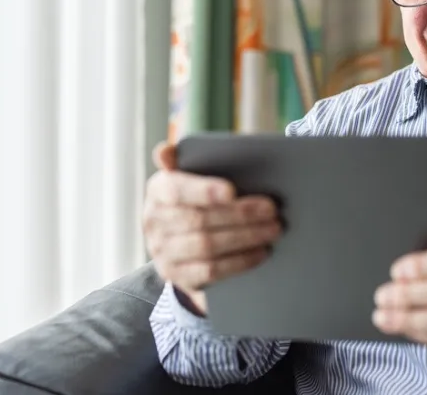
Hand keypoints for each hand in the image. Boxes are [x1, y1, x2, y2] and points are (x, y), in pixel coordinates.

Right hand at [142, 141, 282, 314]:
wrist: (181, 243)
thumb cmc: (196, 200)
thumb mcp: (191, 177)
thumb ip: (186, 161)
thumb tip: (164, 151)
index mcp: (158, 189)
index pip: (176, 189)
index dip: (203, 191)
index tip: (232, 191)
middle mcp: (154, 221)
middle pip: (199, 220)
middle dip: (240, 215)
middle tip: (272, 210)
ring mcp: (162, 252)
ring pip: (207, 246)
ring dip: (245, 238)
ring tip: (273, 229)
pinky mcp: (176, 276)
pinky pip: (210, 271)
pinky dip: (239, 262)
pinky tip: (261, 252)